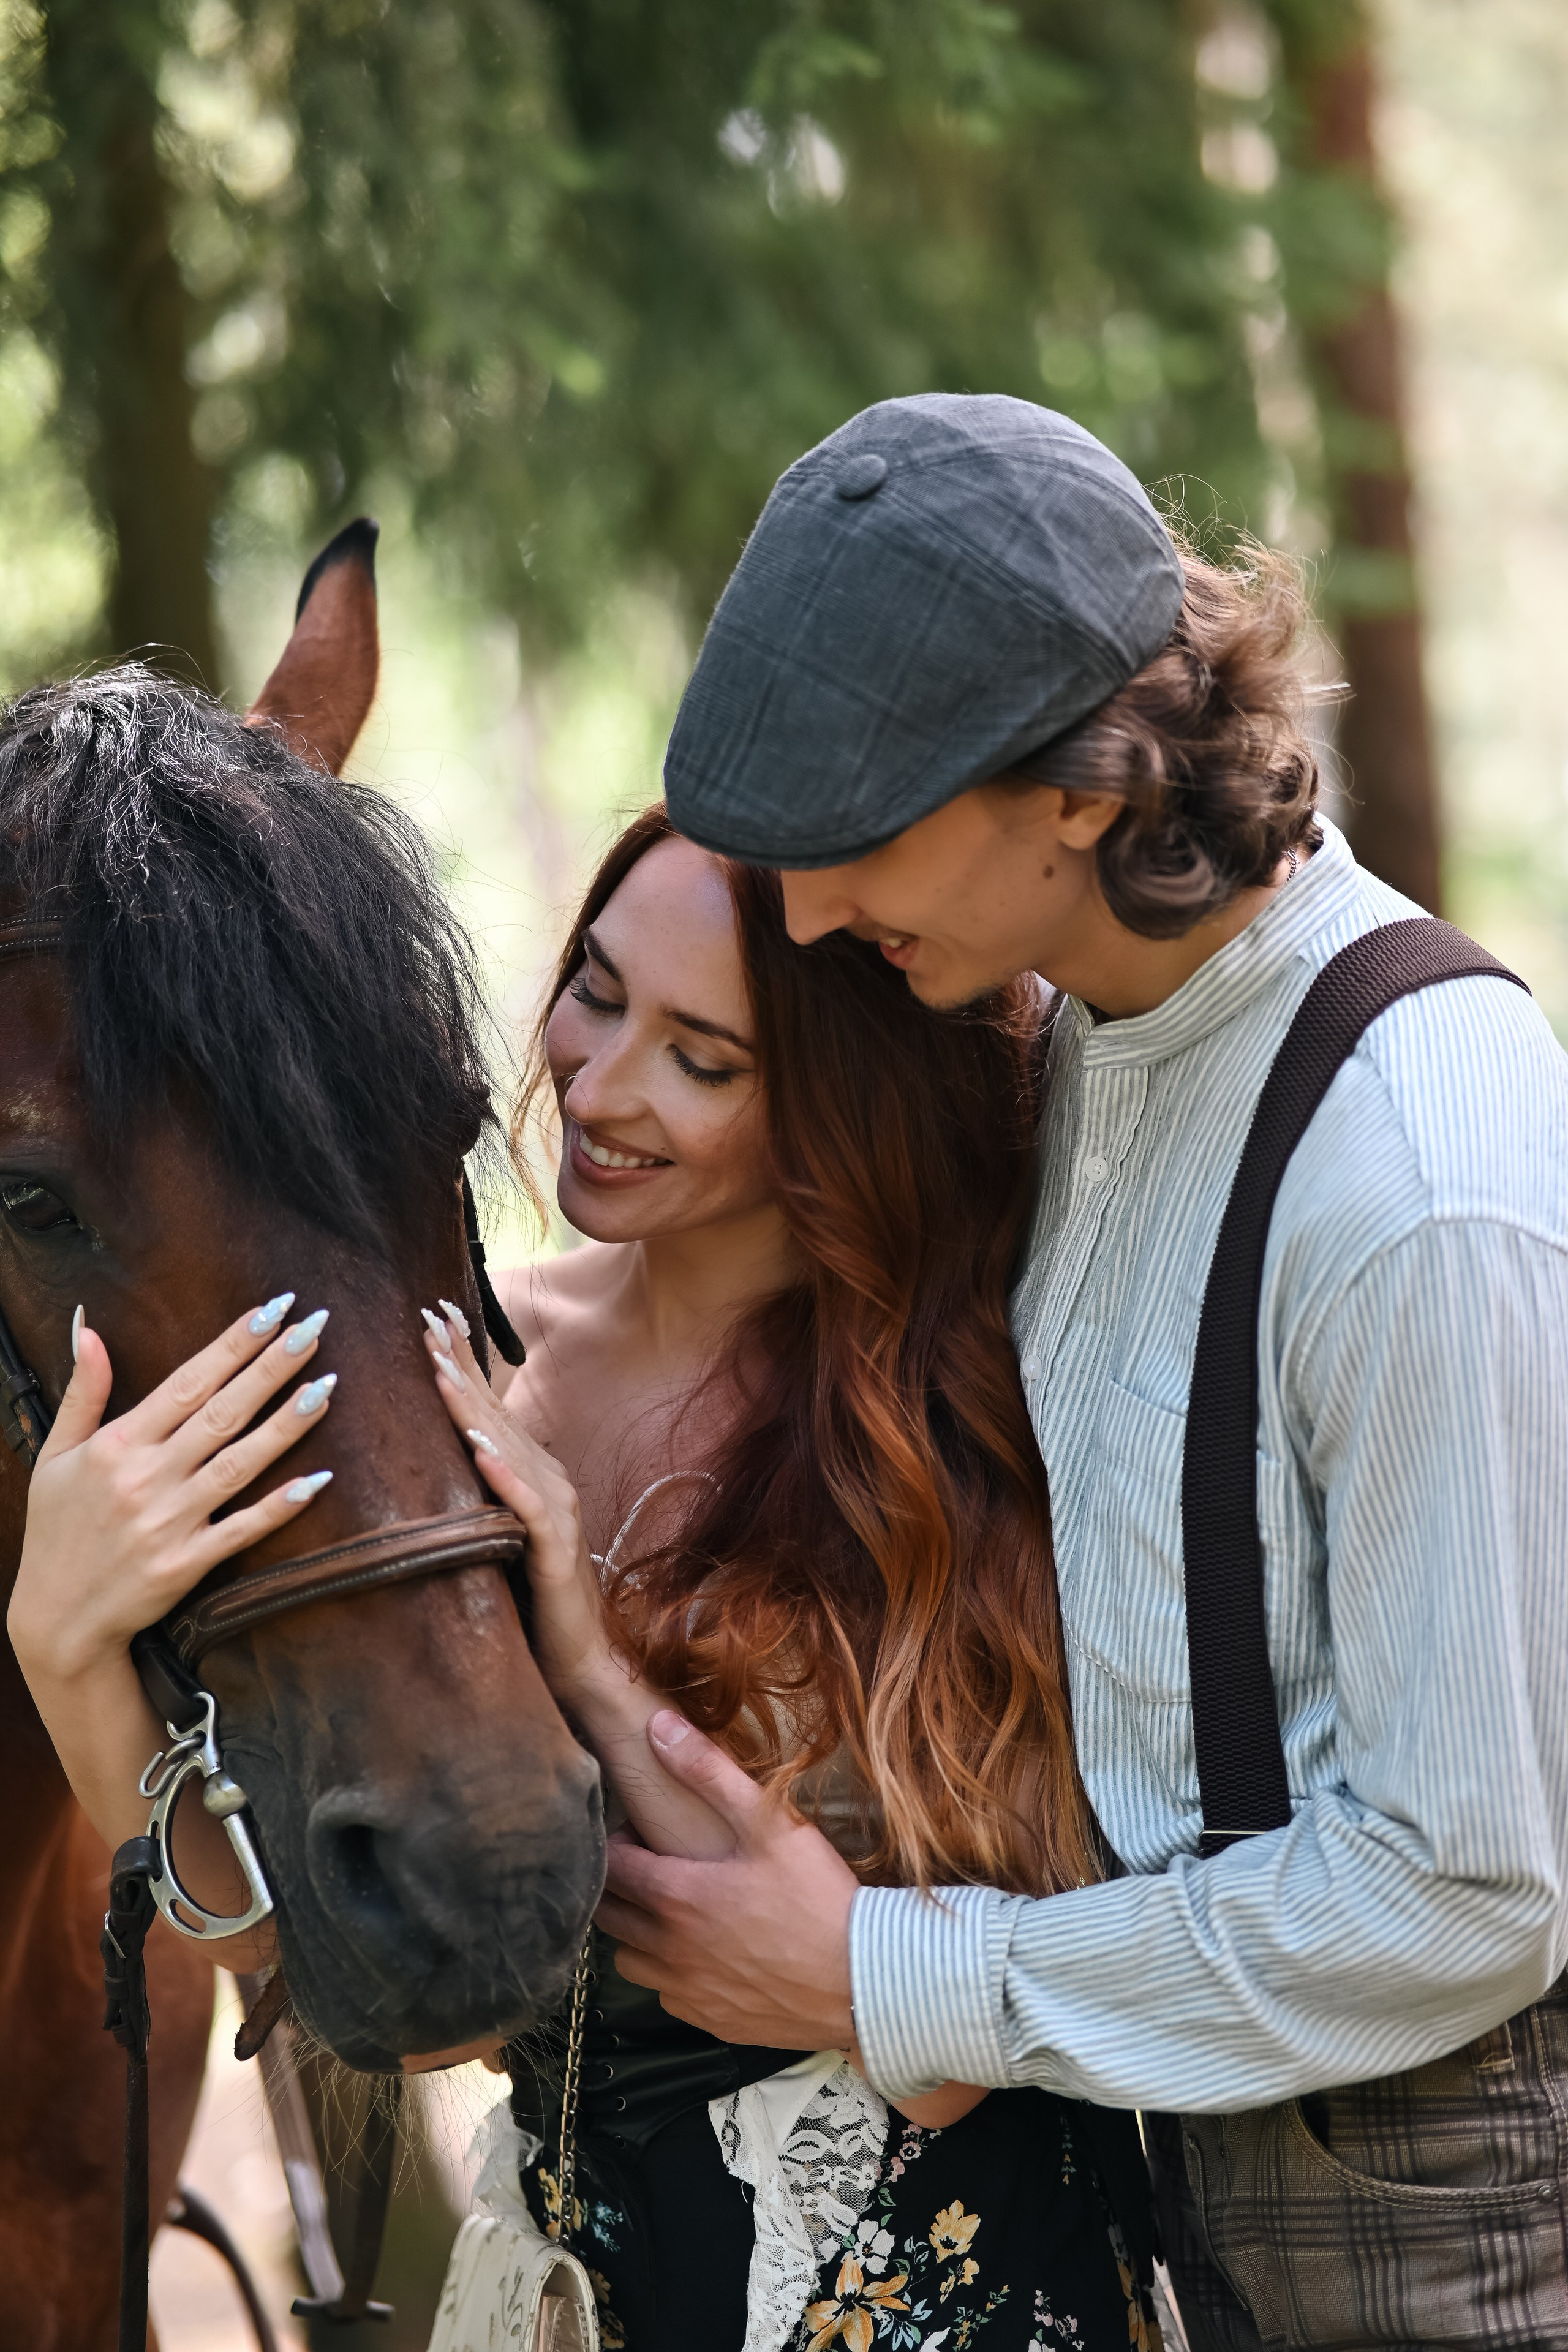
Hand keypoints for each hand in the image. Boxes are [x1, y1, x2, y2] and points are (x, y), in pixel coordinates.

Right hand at [8, 1296, 337, 1687]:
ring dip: (286, 1425)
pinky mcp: (187, 1563)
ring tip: (328, 1387)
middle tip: (316, 1328)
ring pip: (239, 1464)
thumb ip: (82, 1392)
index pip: (187, 1382)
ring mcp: (170, 1522)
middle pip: (222, 1412)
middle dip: (272, 1367)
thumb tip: (87, 1327)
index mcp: (118, 1446)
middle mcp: (147, 1478)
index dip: (233, 1344)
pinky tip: (318, 1480)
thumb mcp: (55, 1456)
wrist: (57, 1619)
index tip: (274, 1309)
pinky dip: (279, 1506)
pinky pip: (242, 1530)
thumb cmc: (57, 1531)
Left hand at [422, 1302, 607, 1697]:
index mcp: (529, 1471)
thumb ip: (472, 1491)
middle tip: (424, 1320)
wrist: (579, 1659)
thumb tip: (433, 1456)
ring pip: (507, 1448)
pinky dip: (503, 1475)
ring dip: (472, 1407)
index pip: (489, 1405)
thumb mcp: (493, 1532)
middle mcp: (547, 1478)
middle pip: (495, 1413)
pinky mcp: (555, 1549)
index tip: (430, 1316)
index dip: (462, 1360)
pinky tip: (478, 1450)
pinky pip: (527, 1506)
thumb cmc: (529, 1598)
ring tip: (439, 1370)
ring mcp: (556, 1510)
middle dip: (459, 1364)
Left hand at [596, 1709, 859, 2049]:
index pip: (609, 1868)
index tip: (635, 1831)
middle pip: (609, 1918)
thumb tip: (658, 1728)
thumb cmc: (819, 1898)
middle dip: (616, 1888)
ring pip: (629, 1963)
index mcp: (677, 1897)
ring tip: (670, 1912)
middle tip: (646, 1866)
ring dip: (637, 1935)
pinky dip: (670, 1975)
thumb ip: (709, 1771)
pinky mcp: (711, 2022)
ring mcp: (688, 1992)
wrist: (864, 1981)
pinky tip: (703, 1955)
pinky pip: (667, 1998)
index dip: (613, 1844)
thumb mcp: (770, 1822)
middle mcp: (670, 1951)